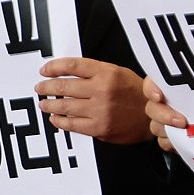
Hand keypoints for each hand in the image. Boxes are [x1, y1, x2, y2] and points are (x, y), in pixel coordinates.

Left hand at [35, 58, 151, 144]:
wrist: (153, 115)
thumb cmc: (136, 93)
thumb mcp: (117, 72)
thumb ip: (94, 72)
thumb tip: (67, 72)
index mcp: (106, 72)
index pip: (72, 66)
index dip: (53, 67)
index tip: (45, 70)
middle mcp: (101, 90)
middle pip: (64, 86)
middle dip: (46, 87)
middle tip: (40, 88)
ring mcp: (100, 110)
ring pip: (65, 106)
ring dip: (49, 105)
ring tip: (44, 104)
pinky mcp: (99, 128)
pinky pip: (72, 124)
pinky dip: (60, 121)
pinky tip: (56, 118)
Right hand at [142, 77, 187, 153]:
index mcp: (172, 85)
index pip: (152, 83)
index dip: (151, 89)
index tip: (158, 96)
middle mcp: (166, 102)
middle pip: (152, 108)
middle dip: (164, 115)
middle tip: (182, 121)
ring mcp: (166, 121)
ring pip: (156, 126)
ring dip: (168, 130)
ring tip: (186, 133)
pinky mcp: (171, 137)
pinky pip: (163, 142)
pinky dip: (172, 143)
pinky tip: (184, 142)